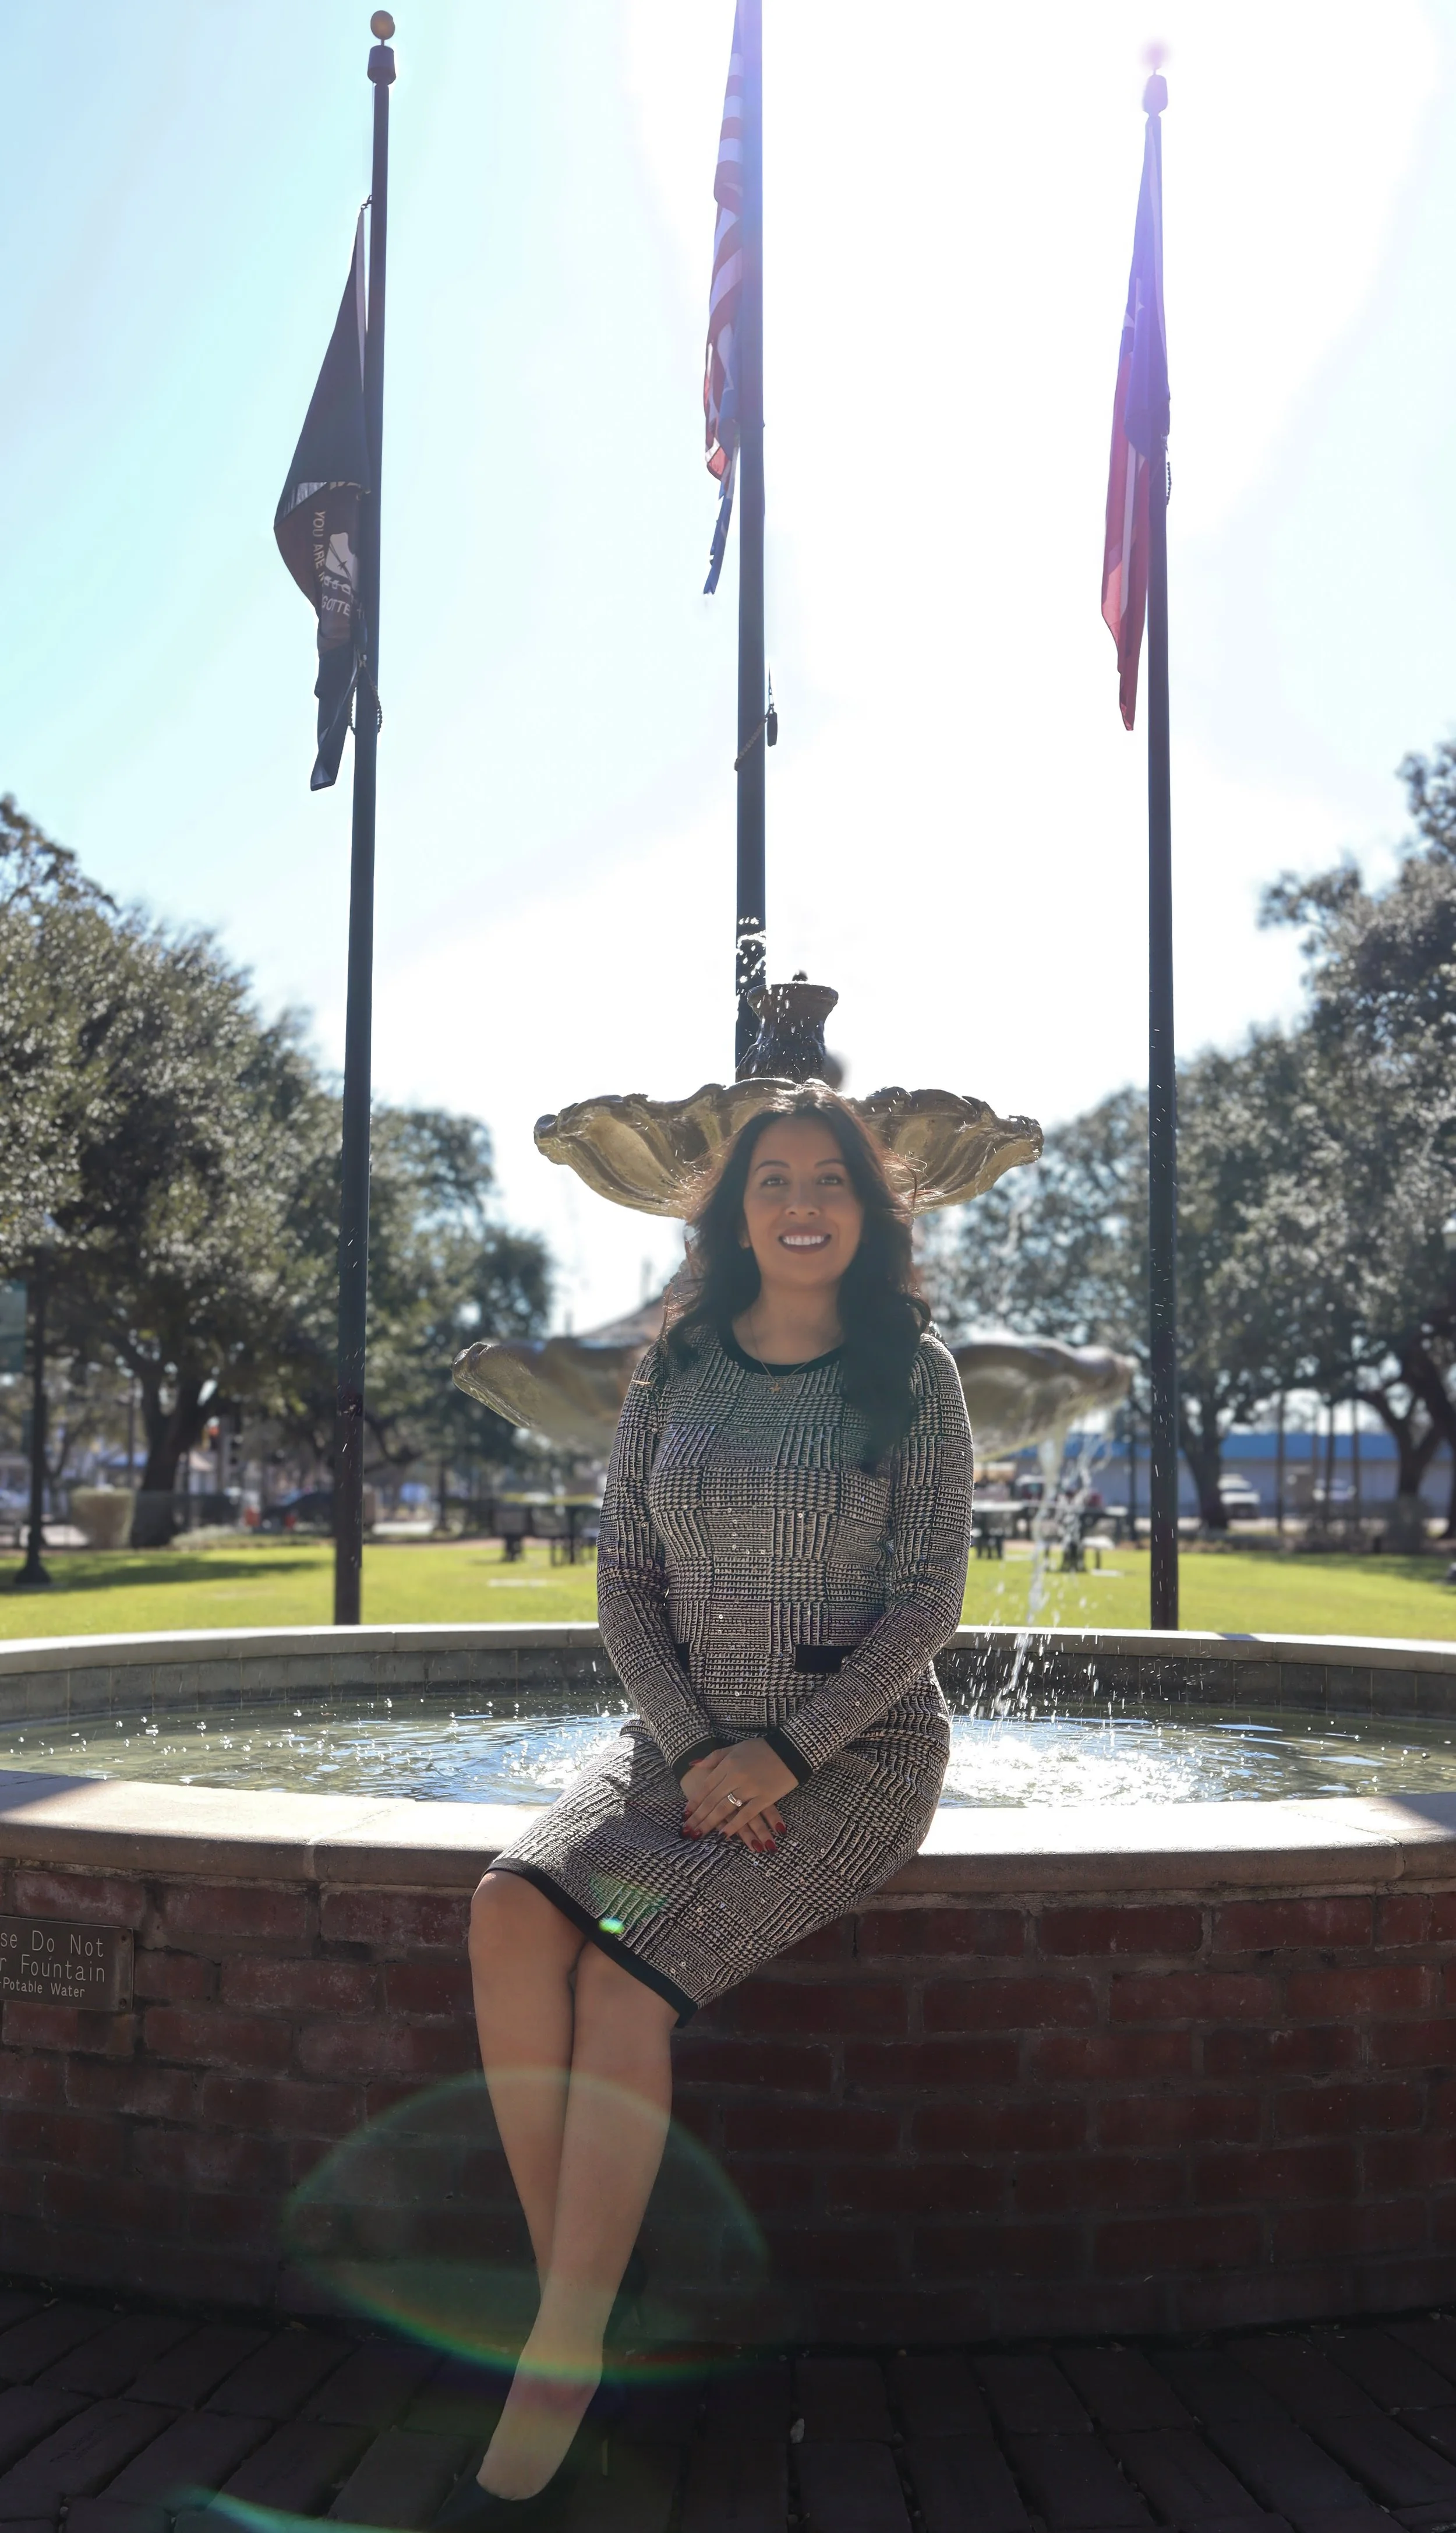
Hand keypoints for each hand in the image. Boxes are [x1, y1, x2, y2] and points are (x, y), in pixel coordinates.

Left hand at [681, 1740, 796, 1846]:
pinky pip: (746, 1815)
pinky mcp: (765, 1798)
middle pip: (712, 1800)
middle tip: (687, 1830)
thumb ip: (714, 1757)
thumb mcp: (735, 1748)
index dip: (694, 1802)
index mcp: (728, 1764)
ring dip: (711, 1823)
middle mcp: (736, 1776)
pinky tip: (724, 1835)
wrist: (791, 1749)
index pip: (706, 1787)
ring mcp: (750, 1788)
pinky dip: (734, 1826)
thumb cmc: (762, 1748)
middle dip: (698, 1817)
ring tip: (699, 1834)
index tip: (685, 1815)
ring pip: (725, 1809)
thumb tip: (694, 1764)